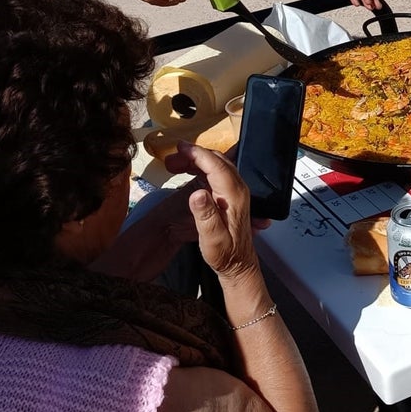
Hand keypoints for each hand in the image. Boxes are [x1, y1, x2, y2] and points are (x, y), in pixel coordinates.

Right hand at [164, 142, 259, 284]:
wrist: (238, 263)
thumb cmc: (225, 254)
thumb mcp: (212, 240)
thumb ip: (205, 216)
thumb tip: (197, 193)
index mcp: (234, 196)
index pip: (217, 166)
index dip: (198, 154)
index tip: (181, 148)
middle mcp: (238, 189)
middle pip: (216, 160)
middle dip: (193, 155)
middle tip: (172, 157)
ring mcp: (235, 189)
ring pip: (215, 164)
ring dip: (194, 160)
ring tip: (173, 164)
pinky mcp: (229, 193)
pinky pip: (214, 172)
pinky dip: (199, 167)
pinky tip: (185, 170)